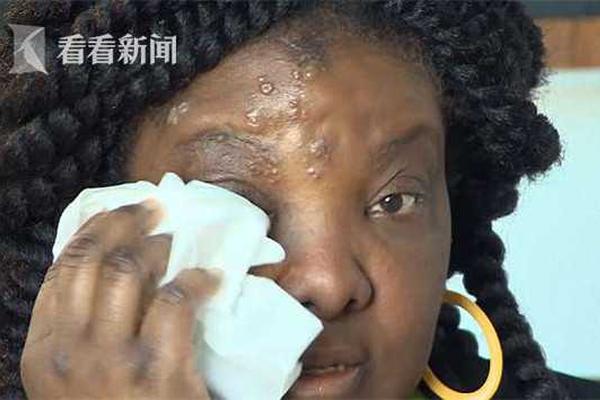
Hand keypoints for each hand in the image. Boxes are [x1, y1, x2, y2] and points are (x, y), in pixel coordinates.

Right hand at [21, 201, 219, 398]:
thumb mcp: (80, 375)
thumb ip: (85, 327)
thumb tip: (115, 262)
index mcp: (44, 351)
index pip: (62, 268)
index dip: (94, 229)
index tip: (120, 213)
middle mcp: (69, 351)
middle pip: (91, 258)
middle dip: (123, 221)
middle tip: (152, 210)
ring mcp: (111, 360)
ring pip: (128, 269)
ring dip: (158, 246)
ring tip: (175, 244)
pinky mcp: (157, 369)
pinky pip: (175, 298)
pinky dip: (197, 280)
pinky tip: (210, 279)